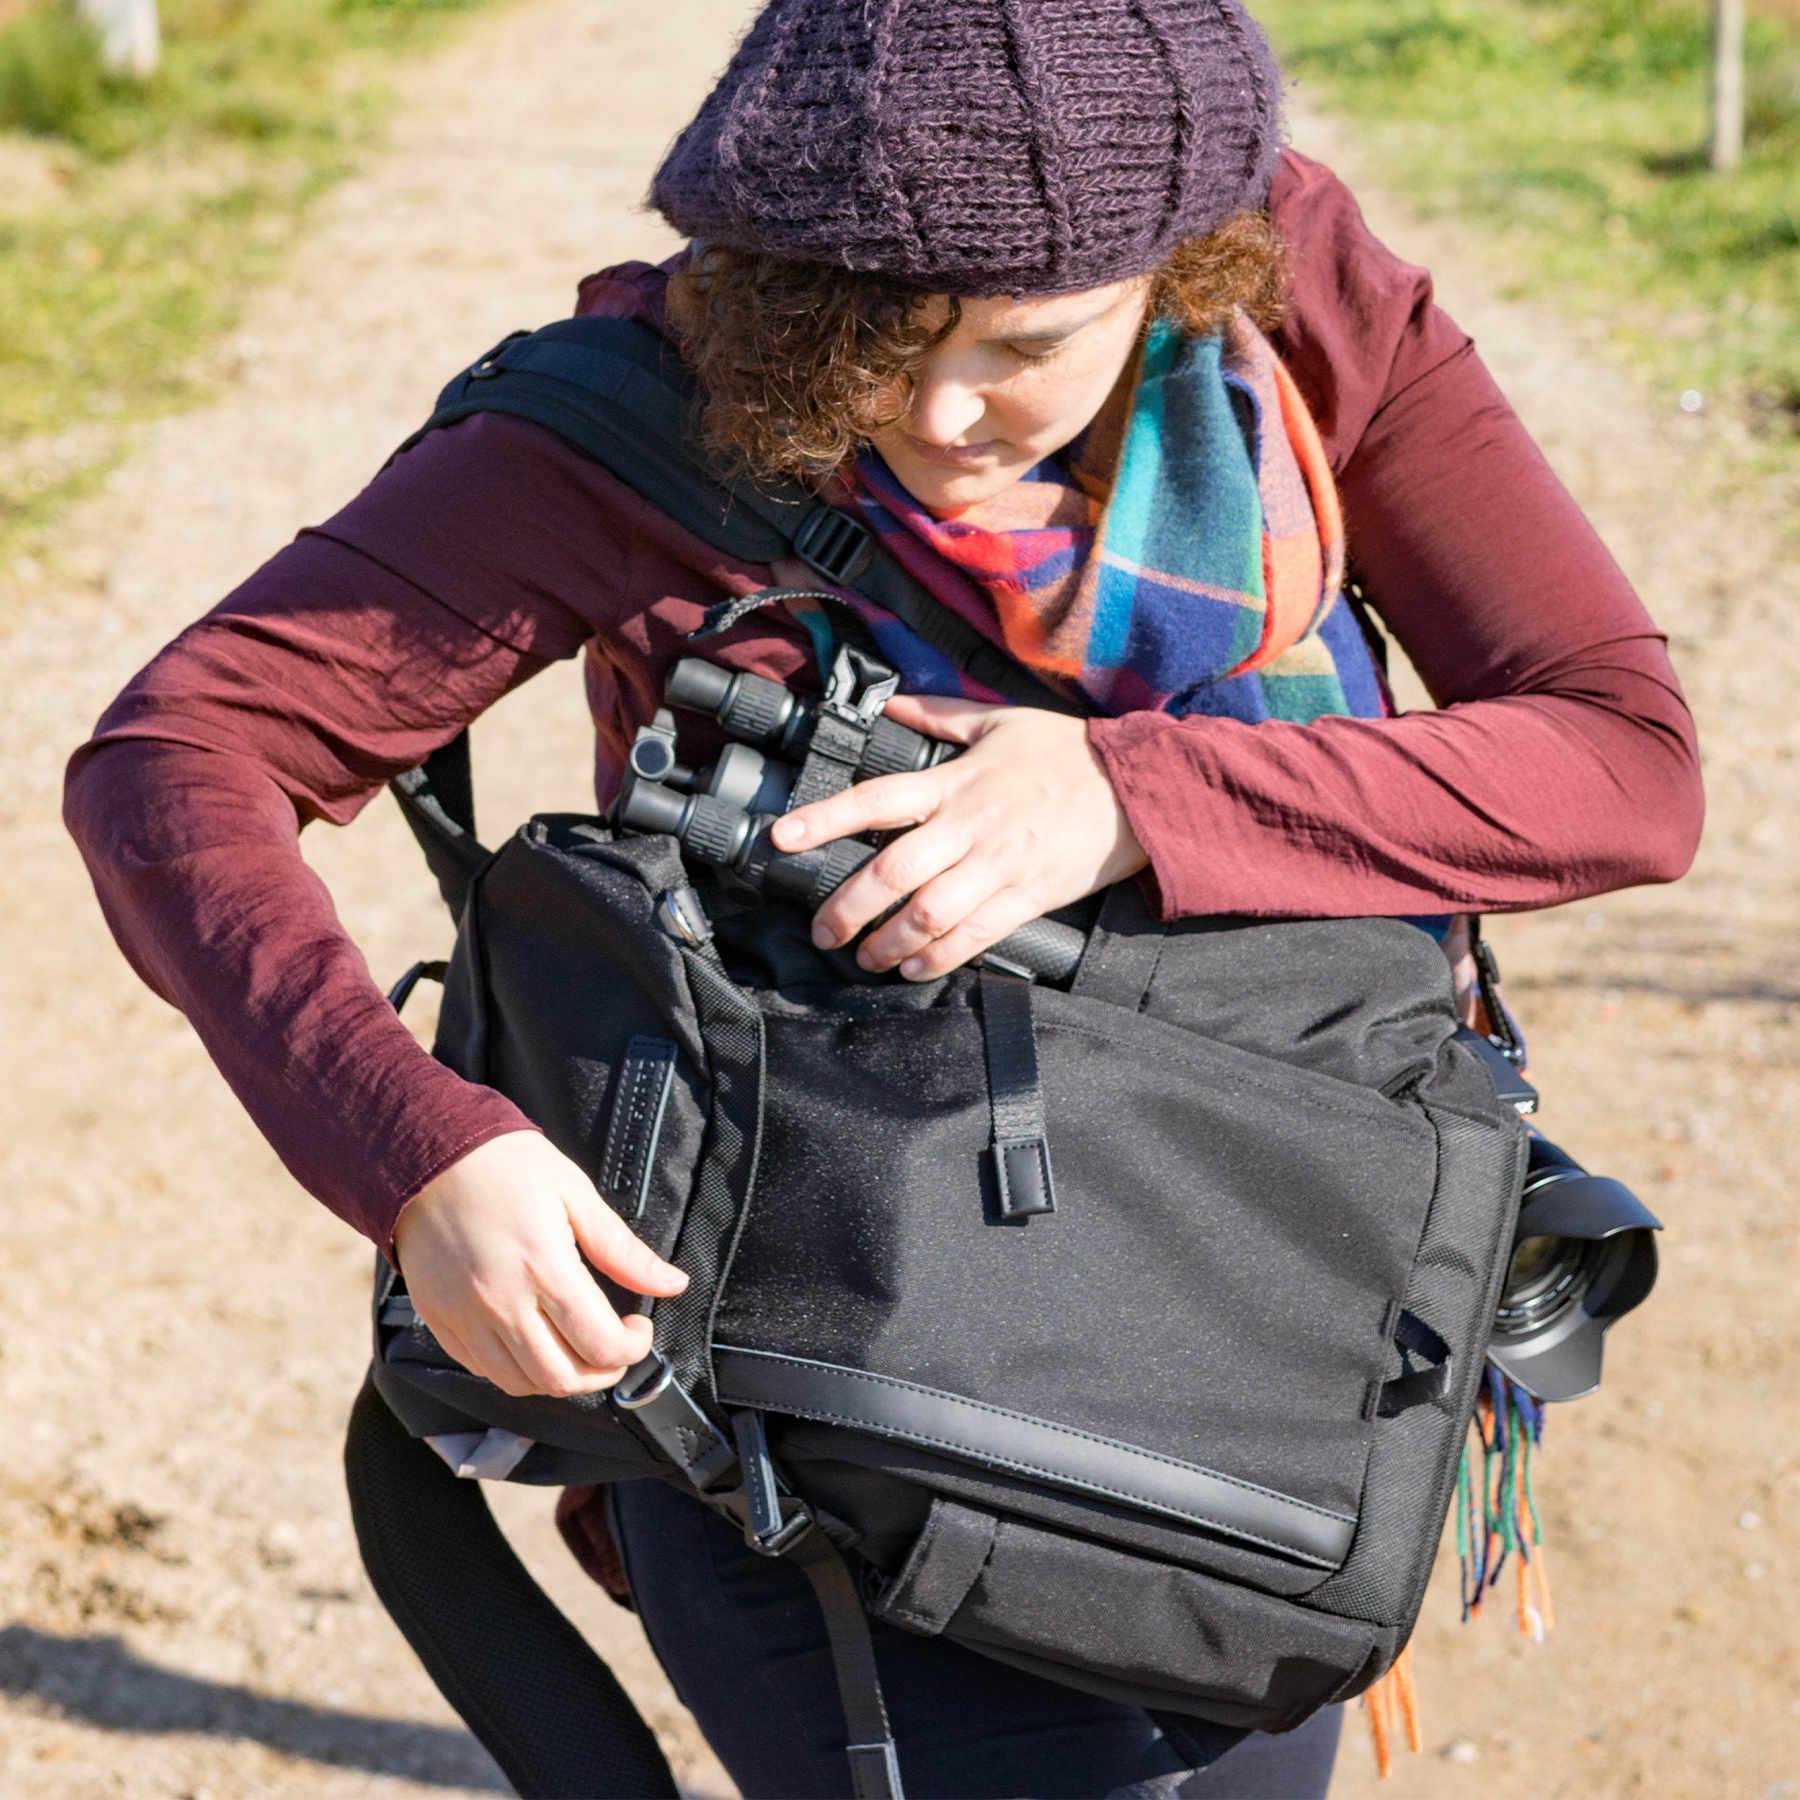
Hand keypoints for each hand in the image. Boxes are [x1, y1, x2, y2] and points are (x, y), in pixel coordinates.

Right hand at [391, 1130, 687, 1397]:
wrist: (427, 1154)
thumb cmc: (507, 1166)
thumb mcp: (575, 1194)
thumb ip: (624, 1249)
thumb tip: (673, 1284)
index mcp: (543, 1267)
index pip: (600, 1344)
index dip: (633, 1348)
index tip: (638, 1327)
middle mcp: (502, 1302)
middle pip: (562, 1378)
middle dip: (602, 1373)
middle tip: (614, 1344)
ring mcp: (465, 1317)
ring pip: (521, 1384)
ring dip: (561, 1377)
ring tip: (577, 1346)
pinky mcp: (439, 1321)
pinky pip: (482, 1370)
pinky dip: (517, 1371)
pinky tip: (535, 1341)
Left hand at [769, 694, 1147, 979]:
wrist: (1137, 788)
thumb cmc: (1067, 753)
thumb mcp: (999, 721)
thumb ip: (938, 714)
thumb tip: (890, 705)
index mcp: (956, 782)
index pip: (877, 798)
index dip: (826, 818)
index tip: (784, 839)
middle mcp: (970, 827)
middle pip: (893, 873)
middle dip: (848, 908)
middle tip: (822, 930)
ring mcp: (998, 867)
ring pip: (928, 915)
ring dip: (887, 943)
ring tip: (862, 957)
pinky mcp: (1027, 898)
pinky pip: (974, 937)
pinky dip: (938, 959)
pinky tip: (913, 969)